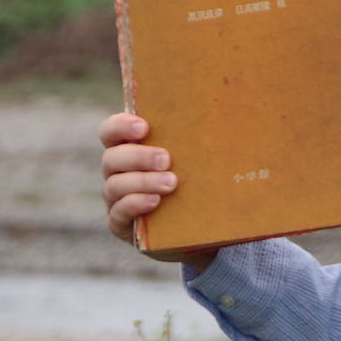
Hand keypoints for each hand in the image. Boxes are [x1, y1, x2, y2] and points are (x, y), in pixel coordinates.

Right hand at [98, 113, 219, 265]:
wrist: (197, 229)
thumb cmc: (195, 184)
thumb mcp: (195, 160)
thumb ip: (198, 138)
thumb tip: (229, 111)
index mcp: (128, 149)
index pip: (111, 131)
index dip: (121, 125)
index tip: (144, 127)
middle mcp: (117, 172)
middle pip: (111, 158)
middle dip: (138, 156)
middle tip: (166, 159)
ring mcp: (115, 199)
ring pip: (114, 185)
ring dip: (143, 181)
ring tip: (171, 183)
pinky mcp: (119, 224)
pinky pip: (118, 213)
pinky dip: (135, 204)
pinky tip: (155, 201)